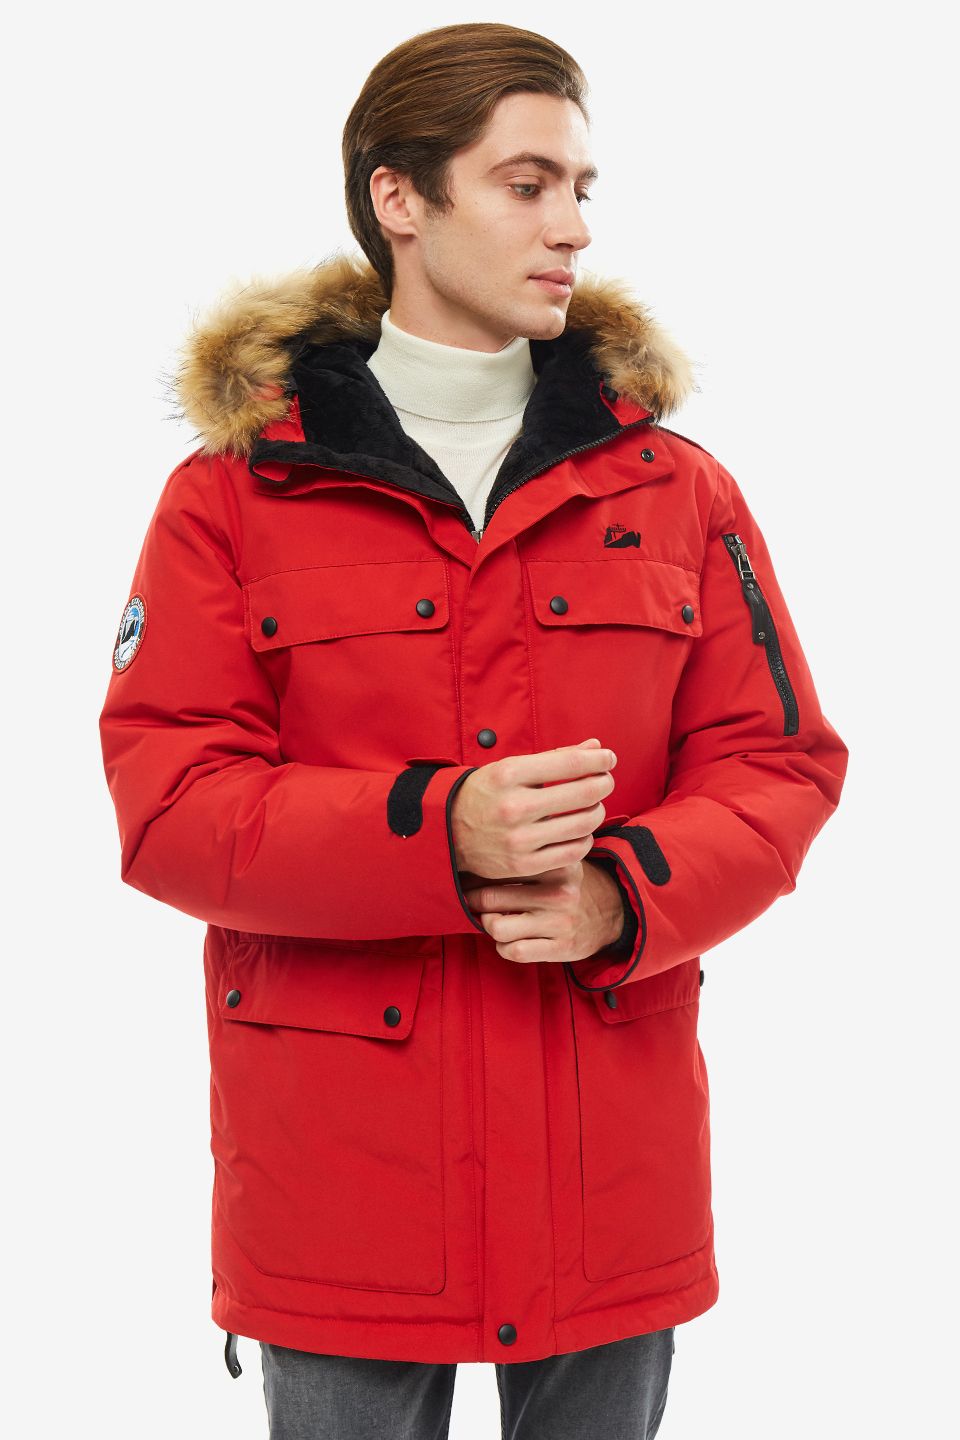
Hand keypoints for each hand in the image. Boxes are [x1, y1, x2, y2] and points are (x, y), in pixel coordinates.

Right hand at [450, 738, 616, 880]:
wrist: (448, 832)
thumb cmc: (486, 794)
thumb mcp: (511, 768)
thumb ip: (555, 757)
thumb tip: (595, 745)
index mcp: (508, 774)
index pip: (571, 763)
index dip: (599, 759)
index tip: (608, 758)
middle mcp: (513, 807)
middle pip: (583, 793)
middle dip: (604, 783)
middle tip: (605, 781)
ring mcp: (519, 839)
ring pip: (583, 824)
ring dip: (597, 811)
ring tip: (593, 805)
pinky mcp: (523, 865)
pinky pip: (573, 852)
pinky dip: (585, 838)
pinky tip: (580, 830)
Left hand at [459, 859, 625, 965]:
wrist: (612, 911)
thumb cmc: (568, 883)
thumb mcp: (556, 859)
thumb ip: (526, 852)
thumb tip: (475, 848)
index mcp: (554, 865)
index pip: (500, 867)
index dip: (476, 873)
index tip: (467, 875)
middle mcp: (557, 892)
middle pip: (491, 897)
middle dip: (474, 901)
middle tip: (470, 899)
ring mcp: (559, 922)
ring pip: (497, 928)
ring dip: (488, 926)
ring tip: (492, 920)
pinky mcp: (561, 947)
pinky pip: (514, 951)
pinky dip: (503, 947)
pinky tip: (509, 940)